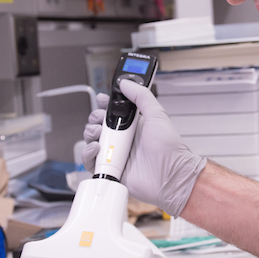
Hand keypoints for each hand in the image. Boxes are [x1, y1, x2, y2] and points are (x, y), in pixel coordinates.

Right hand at [81, 80, 206, 216]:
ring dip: (90, 133)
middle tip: (101, 119)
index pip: (112, 111)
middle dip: (95, 118)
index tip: (101, 100)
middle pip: (99, 124)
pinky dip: (88, 153)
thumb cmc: (169, 148)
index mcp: (133, 125)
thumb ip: (141, 96)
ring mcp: (115, 154)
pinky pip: (90, 161)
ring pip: (92, 140)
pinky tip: (97, 147)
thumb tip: (125, 83)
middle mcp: (123, 139)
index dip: (104, 104)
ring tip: (99, 134)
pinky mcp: (110, 170)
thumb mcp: (157, 114)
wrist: (170, 175)